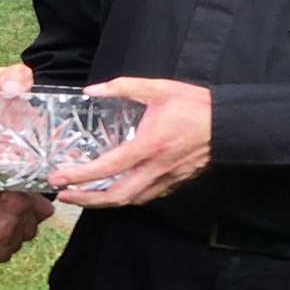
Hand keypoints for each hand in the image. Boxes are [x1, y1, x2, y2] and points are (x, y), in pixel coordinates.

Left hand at [48, 77, 210, 206]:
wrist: (229, 123)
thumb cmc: (194, 105)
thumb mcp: (158, 88)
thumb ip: (122, 87)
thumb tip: (91, 91)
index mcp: (149, 145)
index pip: (108, 167)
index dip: (80, 176)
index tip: (59, 179)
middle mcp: (156, 168)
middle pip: (117, 196)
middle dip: (86, 200)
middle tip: (64, 196)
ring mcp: (168, 178)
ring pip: (132, 200)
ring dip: (104, 202)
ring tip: (83, 196)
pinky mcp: (176, 182)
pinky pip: (146, 196)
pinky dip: (126, 197)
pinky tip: (115, 190)